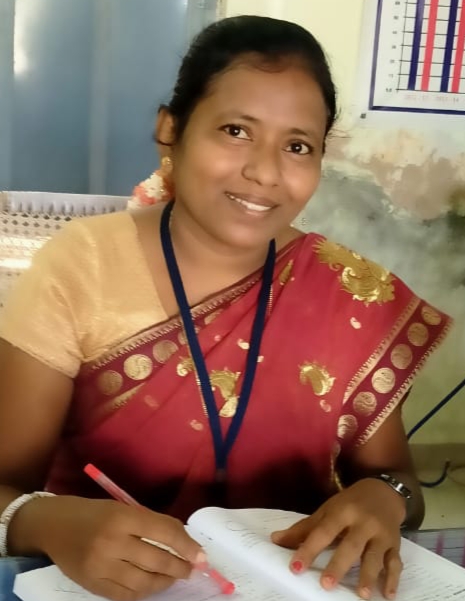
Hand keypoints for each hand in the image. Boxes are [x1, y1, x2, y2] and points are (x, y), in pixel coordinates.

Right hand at [33, 496, 202, 600]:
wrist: (54, 526)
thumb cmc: (94, 513)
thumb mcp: (123, 508)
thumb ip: (151, 523)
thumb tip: (184, 541)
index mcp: (122, 517)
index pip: (163, 532)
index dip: (186, 546)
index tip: (201, 556)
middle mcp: (112, 542)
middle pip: (156, 561)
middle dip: (180, 567)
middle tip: (190, 568)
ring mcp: (100, 567)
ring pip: (143, 583)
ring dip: (164, 582)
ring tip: (173, 577)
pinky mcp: (92, 585)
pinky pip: (125, 595)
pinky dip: (143, 592)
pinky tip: (151, 585)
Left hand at [271, 479, 406, 599]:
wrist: (384, 491)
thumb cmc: (350, 503)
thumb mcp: (327, 510)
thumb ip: (305, 528)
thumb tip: (275, 540)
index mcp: (343, 511)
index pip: (324, 531)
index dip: (309, 549)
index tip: (296, 568)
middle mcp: (363, 522)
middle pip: (351, 545)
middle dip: (339, 565)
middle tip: (326, 585)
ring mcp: (382, 534)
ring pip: (375, 556)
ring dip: (369, 575)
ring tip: (361, 595)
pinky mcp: (395, 544)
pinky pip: (395, 563)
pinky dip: (393, 579)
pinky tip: (387, 595)